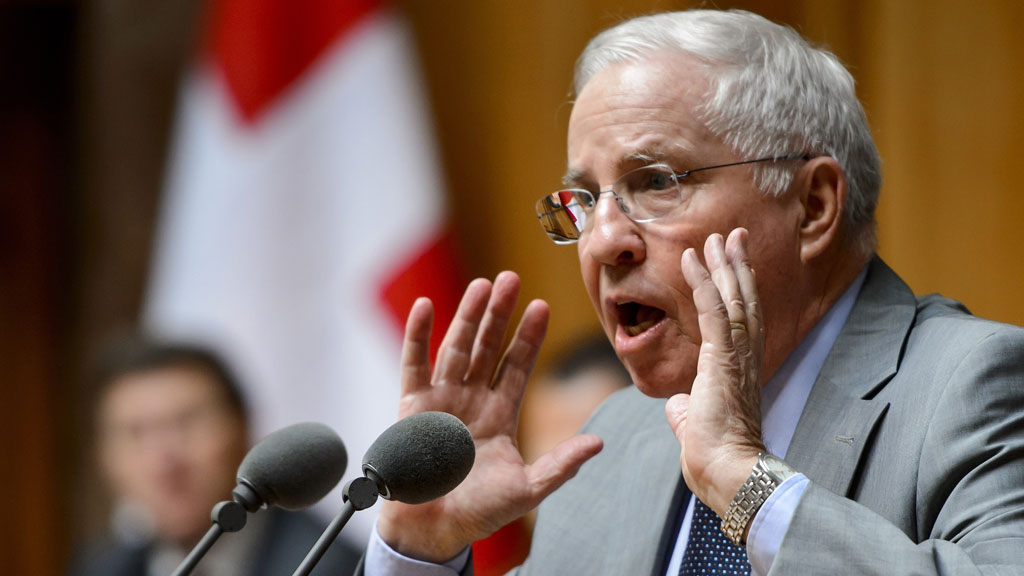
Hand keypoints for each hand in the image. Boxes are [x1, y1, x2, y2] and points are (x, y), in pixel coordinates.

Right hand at [377, 271, 603, 561]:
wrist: (433, 530)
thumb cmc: (479, 512)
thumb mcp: (528, 488)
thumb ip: (561, 464)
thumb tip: (598, 443)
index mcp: (499, 413)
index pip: (517, 365)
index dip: (529, 336)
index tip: (542, 306)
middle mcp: (472, 398)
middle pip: (488, 346)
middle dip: (500, 313)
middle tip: (511, 278)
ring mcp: (442, 398)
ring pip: (457, 346)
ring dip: (468, 315)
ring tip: (482, 284)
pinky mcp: (412, 405)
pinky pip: (414, 363)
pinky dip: (417, 335)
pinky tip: (425, 305)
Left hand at [667, 229, 765, 516]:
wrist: (727, 473)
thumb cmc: (714, 457)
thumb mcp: (695, 425)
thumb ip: (687, 409)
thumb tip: (679, 406)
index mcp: (740, 370)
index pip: (741, 320)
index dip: (737, 289)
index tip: (731, 262)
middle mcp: (746, 357)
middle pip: (744, 300)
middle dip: (737, 265)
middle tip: (732, 235)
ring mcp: (738, 356)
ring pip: (733, 298)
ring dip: (723, 264)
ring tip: (718, 237)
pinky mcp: (724, 358)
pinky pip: (713, 310)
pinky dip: (703, 281)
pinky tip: (693, 259)